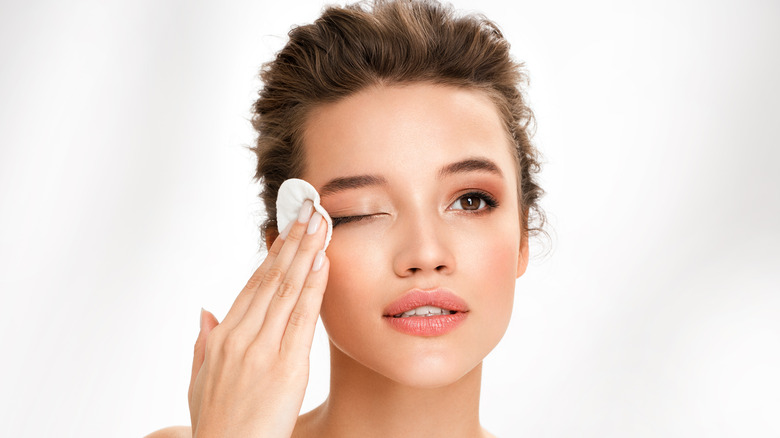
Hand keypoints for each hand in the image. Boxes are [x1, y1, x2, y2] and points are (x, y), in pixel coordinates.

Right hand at [188, 203, 328, 437]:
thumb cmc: (217, 424)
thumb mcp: (199, 381)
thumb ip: (203, 343)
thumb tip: (205, 311)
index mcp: (223, 338)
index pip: (252, 285)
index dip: (272, 255)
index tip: (286, 231)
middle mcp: (241, 337)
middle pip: (271, 279)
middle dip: (292, 241)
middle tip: (309, 210)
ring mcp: (263, 350)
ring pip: (286, 290)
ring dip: (305, 253)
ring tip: (319, 224)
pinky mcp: (287, 367)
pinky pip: (302, 318)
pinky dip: (313, 287)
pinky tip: (322, 263)